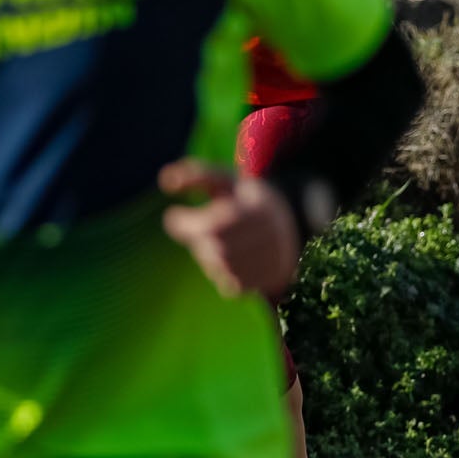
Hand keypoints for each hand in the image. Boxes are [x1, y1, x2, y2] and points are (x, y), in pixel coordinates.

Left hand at [159, 160, 303, 299]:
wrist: (293, 226)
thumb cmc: (248, 200)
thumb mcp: (226, 180)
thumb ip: (196, 175)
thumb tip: (164, 180)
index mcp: (249, 209)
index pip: (199, 225)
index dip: (182, 221)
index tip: (176, 215)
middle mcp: (259, 238)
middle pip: (205, 246)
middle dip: (201, 237)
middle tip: (212, 227)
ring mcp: (261, 262)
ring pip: (213, 264)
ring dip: (212, 254)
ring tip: (229, 240)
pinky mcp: (260, 281)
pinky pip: (224, 280)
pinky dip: (224, 269)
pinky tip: (238, 256)